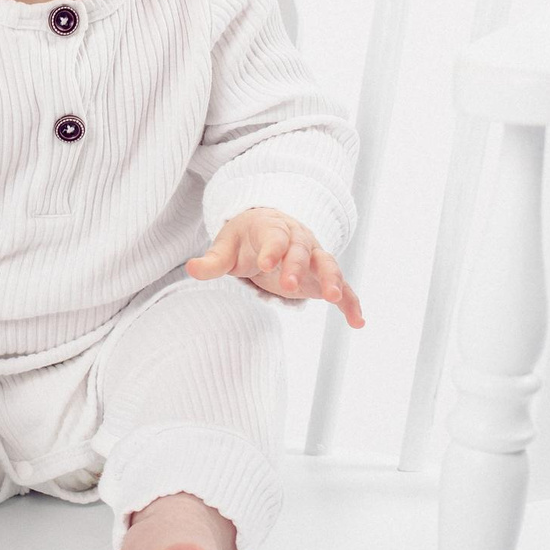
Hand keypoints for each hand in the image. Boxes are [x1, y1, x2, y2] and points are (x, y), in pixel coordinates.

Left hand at [186, 207, 365, 329]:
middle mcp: (299, 240)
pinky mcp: (324, 276)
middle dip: (297, 267)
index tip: (264, 264)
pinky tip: (358, 322)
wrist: (271, 227)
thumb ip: (212, 261)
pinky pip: (343, 288)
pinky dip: (352, 302)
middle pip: (302, 251)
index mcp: (273, 230)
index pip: (274, 238)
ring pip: (328, 265)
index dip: (271, 250)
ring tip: (333, 298)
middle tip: (289, 286)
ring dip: (332, 280)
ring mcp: (315, 257)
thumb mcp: (226, 247)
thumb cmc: (246, 239)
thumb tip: (191, 268)